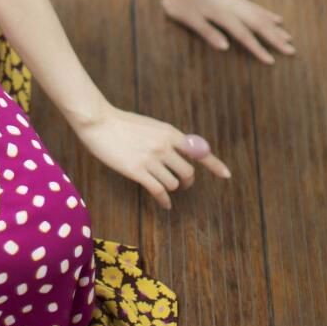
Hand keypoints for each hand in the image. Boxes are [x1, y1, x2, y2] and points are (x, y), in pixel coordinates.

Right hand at [75, 104, 230, 209]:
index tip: (227, 175)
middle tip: (183, 185)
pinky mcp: (137, 171)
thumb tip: (180, 154)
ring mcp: (151, 159)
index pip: (198, 150)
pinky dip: (164, 201)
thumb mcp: (151, 126)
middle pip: (188, 172)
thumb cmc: (123, 123)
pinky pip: (158, 191)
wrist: (99, 122)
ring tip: (164, 188)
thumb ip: (166, 139)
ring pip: (174, 183)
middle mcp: (164, 146)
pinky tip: (165, 204)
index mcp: (170, 132)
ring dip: (172, 188)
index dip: (214, 164)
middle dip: (187, 181)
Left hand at [158, 0, 295, 65]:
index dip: (258, 49)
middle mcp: (232, 8)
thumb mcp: (190, 20)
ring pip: (259, 15)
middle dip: (275, 38)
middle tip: (292, 50)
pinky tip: (275, 17)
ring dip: (274, 27)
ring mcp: (234, 2)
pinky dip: (266, 13)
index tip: (272, 61)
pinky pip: (255, 7)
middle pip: (258, 25)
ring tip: (288, 36)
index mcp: (223, 16)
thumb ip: (208, 32)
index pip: (244, 35)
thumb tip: (226, 47)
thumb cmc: (180, 3)